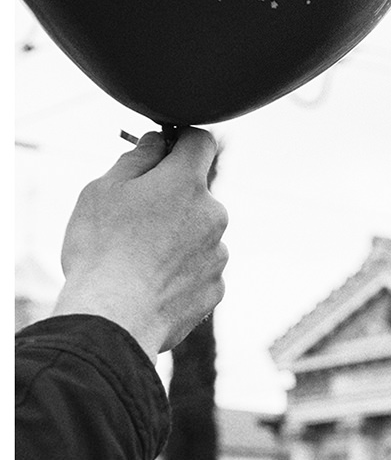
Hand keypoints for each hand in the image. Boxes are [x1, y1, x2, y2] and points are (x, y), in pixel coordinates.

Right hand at [53, 127, 227, 358]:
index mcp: (186, 182)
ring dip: (176, 239)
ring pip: (199, 235)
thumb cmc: (102, 248)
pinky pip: (199, 271)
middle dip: (172, 199)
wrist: (114, 317)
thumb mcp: (104, 189)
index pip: (200, 141)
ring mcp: (219, 255)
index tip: (163, 151)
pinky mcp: (216, 289)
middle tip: (134, 219)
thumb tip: (157, 143)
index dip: (180, 142)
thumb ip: (137, 159)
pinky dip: (180, 273)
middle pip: (197, 194)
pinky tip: (151, 286)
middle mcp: (214, 215)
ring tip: (138, 260)